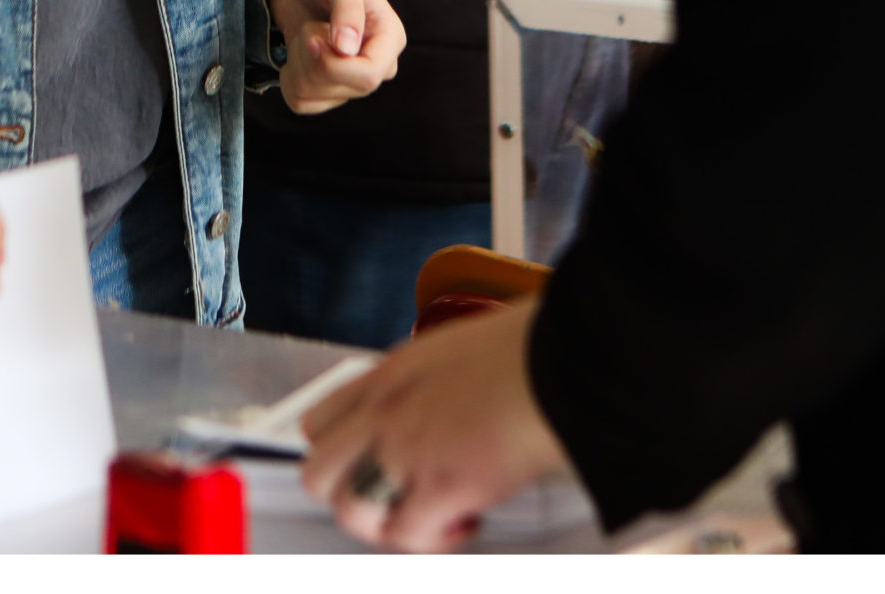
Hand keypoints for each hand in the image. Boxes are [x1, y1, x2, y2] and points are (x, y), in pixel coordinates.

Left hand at [267, 0, 404, 113]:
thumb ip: (347, 8)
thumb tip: (348, 49)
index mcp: (389, 37)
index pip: (369, 75)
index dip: (334, 64)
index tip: (312, 36)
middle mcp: (376, 64)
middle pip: (343, 88)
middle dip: (312, 58)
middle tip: (309, 27)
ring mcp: (350, 80)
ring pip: (314, 97)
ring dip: (297, 63)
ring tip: (306, 34)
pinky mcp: (325, 89)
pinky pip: (300, 102)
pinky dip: (288, 78)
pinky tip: (296, 52)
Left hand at [302, 302, 570, 550]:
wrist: (565, 363)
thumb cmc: (534, 348)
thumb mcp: (459, 347)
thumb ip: (435, 380)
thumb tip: (447, 400)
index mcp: (390, 373)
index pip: (320, 422)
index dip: (337, 451)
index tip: (360, 463)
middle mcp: (386, 411)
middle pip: (319, 474)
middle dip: (350, 494)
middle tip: (390, 496)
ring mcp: (408, 448)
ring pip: (352, 512)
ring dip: (387, 523)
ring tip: (424, 515)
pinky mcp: (441, 485)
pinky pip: (408, 534)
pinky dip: (434, 538)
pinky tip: (464, 520)